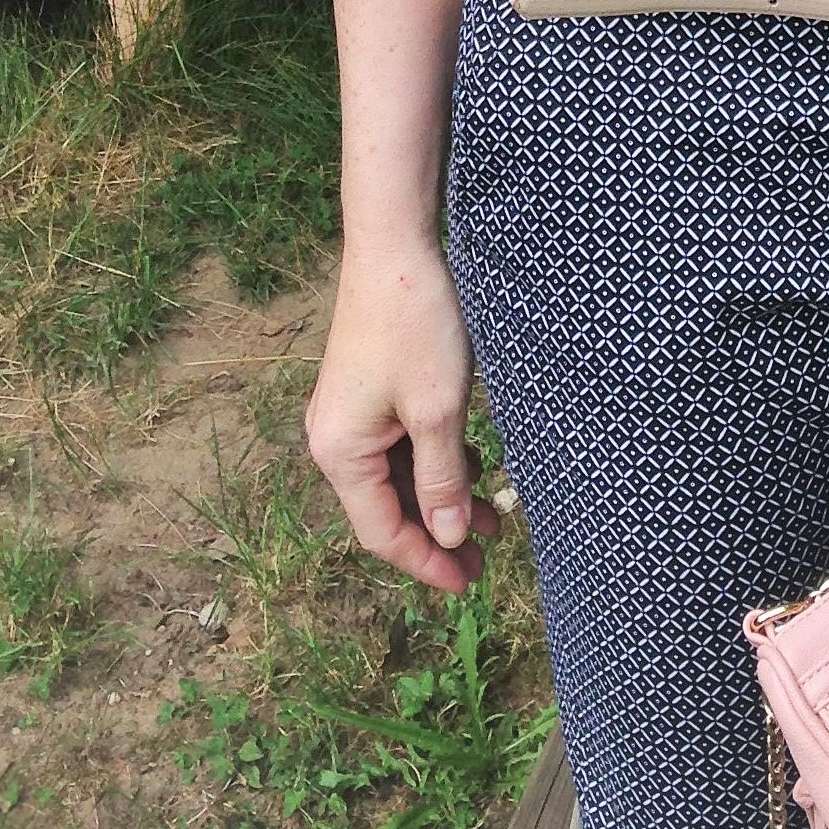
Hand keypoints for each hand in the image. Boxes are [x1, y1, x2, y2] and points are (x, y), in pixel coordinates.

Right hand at [306, 242, 503, 595]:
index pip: (382, 532)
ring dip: (442, 498)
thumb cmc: (415, 324)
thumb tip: (450, 539)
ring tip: (495, 517)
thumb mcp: (437, 411)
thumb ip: (442, 480)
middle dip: (438, 534)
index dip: (427, 563)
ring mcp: (348, 412)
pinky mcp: (367, 389)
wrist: (395, 244)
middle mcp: (334, 438)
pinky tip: (474, 466)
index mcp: (340, 453)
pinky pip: (398, 443)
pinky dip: (434, 462)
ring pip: (397, 475)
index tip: (470, 584)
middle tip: (488, 559)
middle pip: (387, 507)